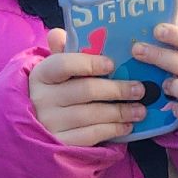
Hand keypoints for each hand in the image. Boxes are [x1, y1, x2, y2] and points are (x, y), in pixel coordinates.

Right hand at [28, 28, 147, 146]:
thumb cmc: (55, 92)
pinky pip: (91, 135)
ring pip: (92, 115)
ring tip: (140, 109)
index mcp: (41, 75)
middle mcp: (42, 99)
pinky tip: (127, 126)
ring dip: (120, 112)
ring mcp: (50, 123)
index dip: (89, 63)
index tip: (112, 64)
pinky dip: (113, 130)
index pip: (64, 65)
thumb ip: (62, 51)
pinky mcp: (61, 143)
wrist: (37, 128)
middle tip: (139, 89)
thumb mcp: (55, 71)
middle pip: (85, 91)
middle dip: (116, 90)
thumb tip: (59, 33)